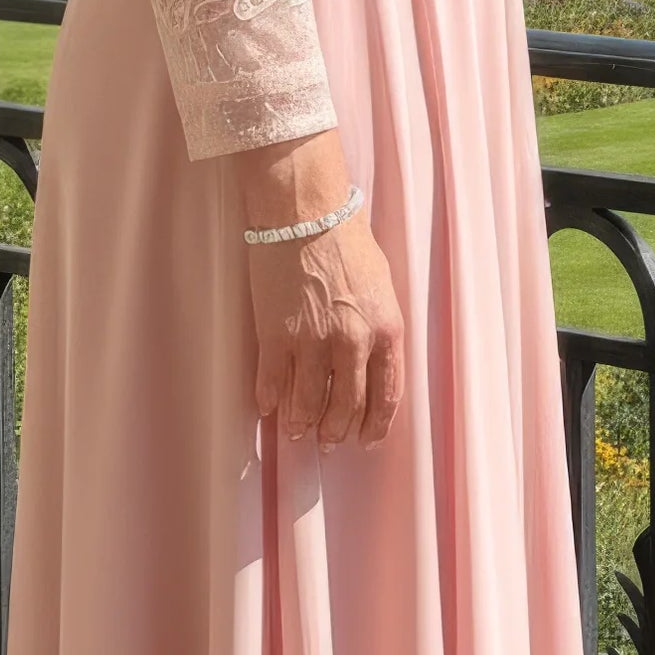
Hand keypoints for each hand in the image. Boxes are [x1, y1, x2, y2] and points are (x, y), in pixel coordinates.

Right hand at [240, 135, 403, 446]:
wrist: (304, 213)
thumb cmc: (346, 240)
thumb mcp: (381, 286)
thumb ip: (379, 326)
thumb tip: (371, 360)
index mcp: (386, 331)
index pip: (386, 394)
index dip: (376, 424)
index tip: (367, 438)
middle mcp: (353, 344)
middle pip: (346, 407)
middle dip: (337, 431)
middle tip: (328, 442)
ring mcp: (312, 343)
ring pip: (308, 403)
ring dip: (302, 423)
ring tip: (296, 431)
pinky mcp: (275, 337)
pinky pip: (272, 382)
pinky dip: (269, 400)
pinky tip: (267, 407)